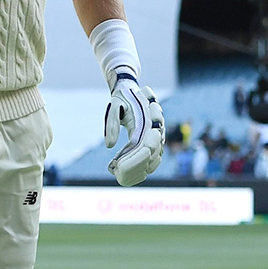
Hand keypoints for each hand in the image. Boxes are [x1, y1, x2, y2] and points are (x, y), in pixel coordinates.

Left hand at [104, 72, 163, 186]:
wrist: (132, 90)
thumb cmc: (122, 98)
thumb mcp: (114, 108)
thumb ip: (112, 125)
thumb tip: (109, 146)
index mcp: (148, 120)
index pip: (145, 146)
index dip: (134, 159)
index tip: (118, 167)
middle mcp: (157, 129)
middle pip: (151, 155)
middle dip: (136, 168)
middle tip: (119, 177)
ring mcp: (158, 135)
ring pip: (155, 159)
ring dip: (140, 170)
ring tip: (123, 179)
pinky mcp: (156, 140)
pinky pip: (155, 158)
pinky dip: (145, 168)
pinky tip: (133, 175)